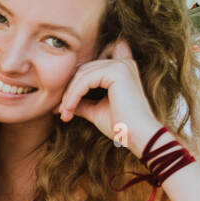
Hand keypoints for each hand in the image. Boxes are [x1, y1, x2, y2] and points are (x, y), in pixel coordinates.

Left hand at [56, 39, 160, 153]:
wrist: (138, 136)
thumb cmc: (121, 125)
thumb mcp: (96, 110)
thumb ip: (82, 102)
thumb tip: (61, 103)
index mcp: (121, 70)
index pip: (90, 68)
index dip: (76, 82)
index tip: (65, 106)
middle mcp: (123, 63)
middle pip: (84, 70)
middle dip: (69, 91)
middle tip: (61, 111)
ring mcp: (121, 65)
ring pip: (83, 74)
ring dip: (69, 94)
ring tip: (64, 113)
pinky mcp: (116, 71)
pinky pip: (86, 80)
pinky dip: (74, 95)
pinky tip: (69, 109)